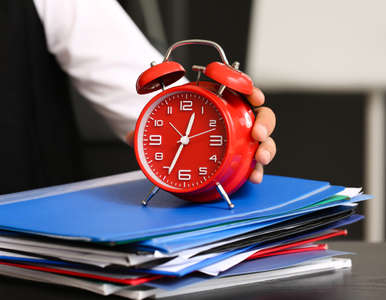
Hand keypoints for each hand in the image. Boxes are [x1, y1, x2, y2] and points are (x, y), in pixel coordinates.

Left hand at [126, 88, 275, 183]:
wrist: (174, 142)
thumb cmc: (171, 126)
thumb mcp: (158, 123)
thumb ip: (146, 128)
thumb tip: (130, 136)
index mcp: (217, 98)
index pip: (238, 87)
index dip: (250, 89)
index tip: (252, 96)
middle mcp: (233, 115)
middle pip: (259, 113)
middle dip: (263, 122)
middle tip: (257, 134)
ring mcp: (239, 136)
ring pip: (262, 138)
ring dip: (266, 147)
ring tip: (260, 159)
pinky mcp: (239, 155)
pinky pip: (253, 160)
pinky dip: (256, 168)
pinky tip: (254, 177)